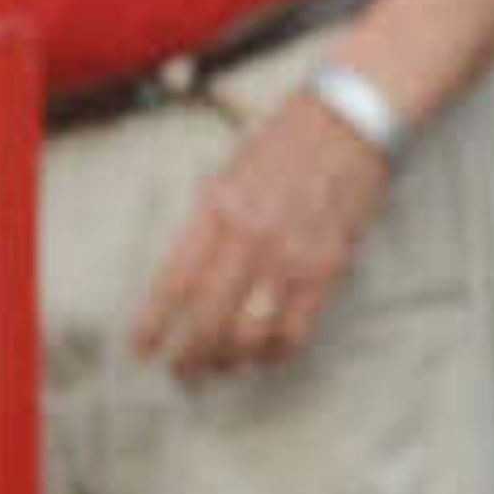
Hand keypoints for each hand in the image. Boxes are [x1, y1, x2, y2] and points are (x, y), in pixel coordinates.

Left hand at [127, 89, 388, 379]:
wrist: (351, 120)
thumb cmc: (285, 142)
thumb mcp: (226, 175)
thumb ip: (205, 227)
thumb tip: (182, 282)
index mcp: (217, 210)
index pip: (174, 283)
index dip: (154, 325)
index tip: (141, 348)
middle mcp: (252, 239)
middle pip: (208, 321)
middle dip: (188, 357)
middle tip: (179, 372)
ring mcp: (292, 258)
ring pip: (250, 335)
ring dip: (228, 362)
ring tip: (216, 369)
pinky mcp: (328, 269)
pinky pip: (295, 331)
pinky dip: (273, 353)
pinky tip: (262, 356)